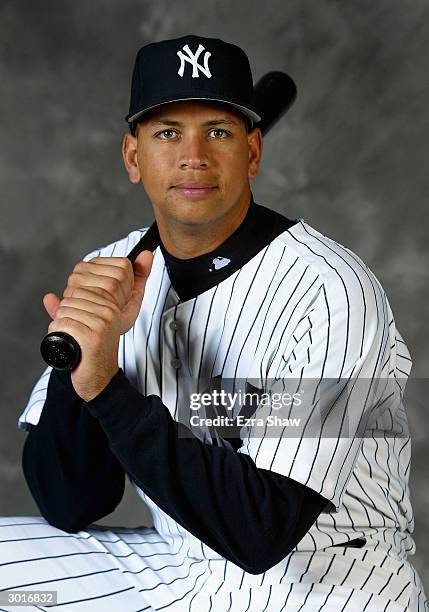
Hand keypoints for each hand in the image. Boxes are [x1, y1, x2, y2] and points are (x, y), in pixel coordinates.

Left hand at [43, 251, 153, 401]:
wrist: (97, 374)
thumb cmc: (104, 339)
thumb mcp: (118, 309)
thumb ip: (131, 281)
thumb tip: (145, 254)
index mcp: (118, 301)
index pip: (90, 271)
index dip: (87, 284)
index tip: (92, 304)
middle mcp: (112, 310)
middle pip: (76, 287)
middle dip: (71, 302)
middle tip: (82, 320)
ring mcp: (103, 322)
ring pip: (67, 304)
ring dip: (64, 318)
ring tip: (78, 330)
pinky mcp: (92, 336)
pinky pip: (62, 322)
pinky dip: (59, 331)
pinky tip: (71, 339)